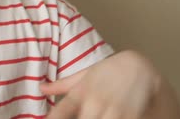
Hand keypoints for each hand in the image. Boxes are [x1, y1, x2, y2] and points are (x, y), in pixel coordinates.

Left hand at [40, 50, 159, 118]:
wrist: (139, 66)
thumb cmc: (108, 71)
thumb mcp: (84, 76)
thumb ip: (62, 85)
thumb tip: (41, 88)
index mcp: (80, 93)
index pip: (60, 111)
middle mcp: (94, 102)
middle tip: (83, 117)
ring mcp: (113, 110)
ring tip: (97, 117)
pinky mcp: (130, 115)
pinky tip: (111, 118)